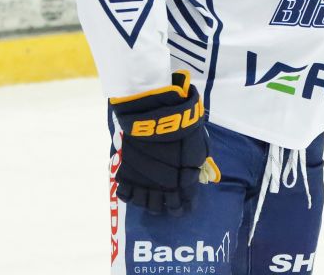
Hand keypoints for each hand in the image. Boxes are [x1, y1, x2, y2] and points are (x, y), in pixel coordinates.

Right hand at [110, 71, 219, 215]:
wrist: (155, 115)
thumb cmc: (181, 127)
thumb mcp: (198, 147)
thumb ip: (197, 165)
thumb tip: (198, 177)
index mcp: (182, 183)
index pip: (183, 206)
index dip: (184, 207)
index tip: (184, 205)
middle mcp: (162, 189)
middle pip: (162, 208)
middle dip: (166, 206)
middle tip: (167, 199)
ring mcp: (142, 182)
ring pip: (143, 204)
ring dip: (148, 201)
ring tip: (150, 194)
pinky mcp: (126, 174)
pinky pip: (125, 194)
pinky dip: (130, 195)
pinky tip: (134, 188)